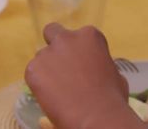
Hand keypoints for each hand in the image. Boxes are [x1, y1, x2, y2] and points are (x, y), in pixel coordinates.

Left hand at [25, 24, 142, 128]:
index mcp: (89, 36)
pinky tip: (50, 96)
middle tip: (59, 65)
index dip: (80, 52)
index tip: (81, 65)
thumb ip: (99, 64)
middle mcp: (66, 38)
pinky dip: (38, 83)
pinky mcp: (32, 69)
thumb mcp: (115, 74)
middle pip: (52, 32)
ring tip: (57, 89)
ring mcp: (47, 53)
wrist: (96, 116)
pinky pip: (33, 73)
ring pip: (42, 57)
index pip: (79, 37)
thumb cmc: (112, 98)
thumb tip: (94, 70)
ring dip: (47, 68)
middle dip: (55, 45)